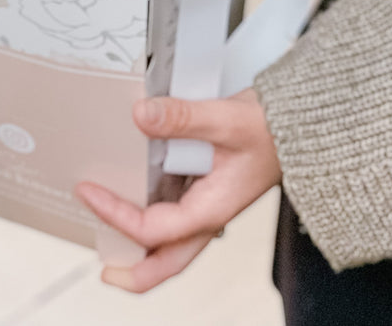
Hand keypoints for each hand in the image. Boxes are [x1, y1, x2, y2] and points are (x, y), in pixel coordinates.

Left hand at [75, 89, 280, 292]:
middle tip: (103, 269)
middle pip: (167, 263)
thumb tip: (142, 116)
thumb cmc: (273, 130)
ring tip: (109, 232)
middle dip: (133, 274)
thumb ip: (182, 117)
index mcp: (211, 209)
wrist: (302, 128)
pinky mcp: (211, 195)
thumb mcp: (225, 118)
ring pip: (172, 246)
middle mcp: (209, 216)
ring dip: (141, 248)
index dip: (115, 214)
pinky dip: (153, 223)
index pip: (152, 229)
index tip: (89, 192)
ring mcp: (211, 208)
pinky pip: (177, 221)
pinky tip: (136, 200)